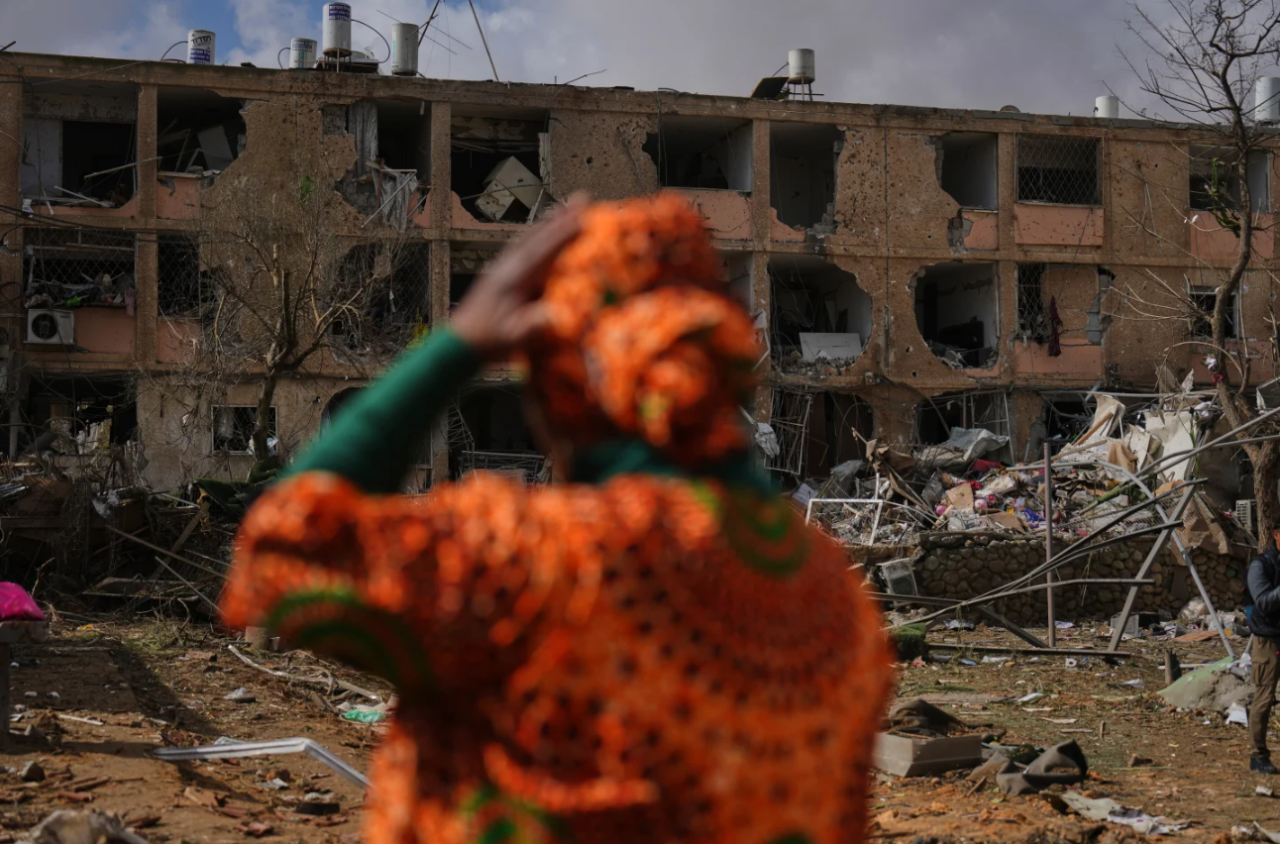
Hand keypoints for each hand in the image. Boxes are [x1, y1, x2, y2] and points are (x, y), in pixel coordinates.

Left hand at [451, 194, 587, 358]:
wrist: (460, 343)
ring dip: (547, 222)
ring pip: (527, 238)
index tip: (583, 217)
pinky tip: (538, 232)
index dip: (563, 233)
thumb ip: (532, 326)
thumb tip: (555, 314)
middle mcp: (507, 267)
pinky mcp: (499, 274)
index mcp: (513, 279)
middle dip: (560, 218)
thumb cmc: (488, 341)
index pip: (542, 251)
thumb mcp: (513, 338)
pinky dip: (534, 234)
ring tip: (564, 207)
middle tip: (580, 199)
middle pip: (536, 236)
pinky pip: (520, 246)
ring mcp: (502, 268)